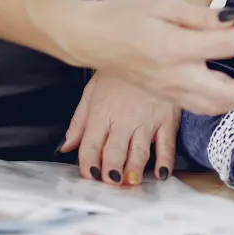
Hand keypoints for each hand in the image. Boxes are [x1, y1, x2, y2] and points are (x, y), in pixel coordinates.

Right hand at [25, 0, 233, 114]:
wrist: (92, 38)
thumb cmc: (125, 16)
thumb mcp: (165, 5)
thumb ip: (202, 17)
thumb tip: (233, 22)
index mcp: (174, 48)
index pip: (223, 47)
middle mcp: (174, 77)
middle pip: (225, 94)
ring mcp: (169, 91)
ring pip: (213, 107)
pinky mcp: (165, 97)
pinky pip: (199, 107)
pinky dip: (222, 104)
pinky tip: (233, 93)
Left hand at [60, 72, 179, 185]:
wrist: (149, 50)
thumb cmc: (118, 73)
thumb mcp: (92, 91)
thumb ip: (79, 122)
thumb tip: (66, 147)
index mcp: (101, 112)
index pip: (89, 146)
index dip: (87, 165)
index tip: (89, 176)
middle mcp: (122, 119)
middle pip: (113, 154)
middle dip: (109, 174)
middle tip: (110, 185)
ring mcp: (147, 120)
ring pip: (138, 154)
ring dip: (132, 172)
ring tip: (129, 184)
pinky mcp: (167, 120)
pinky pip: (167, 146)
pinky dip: (165, 163)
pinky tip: (161, 174)